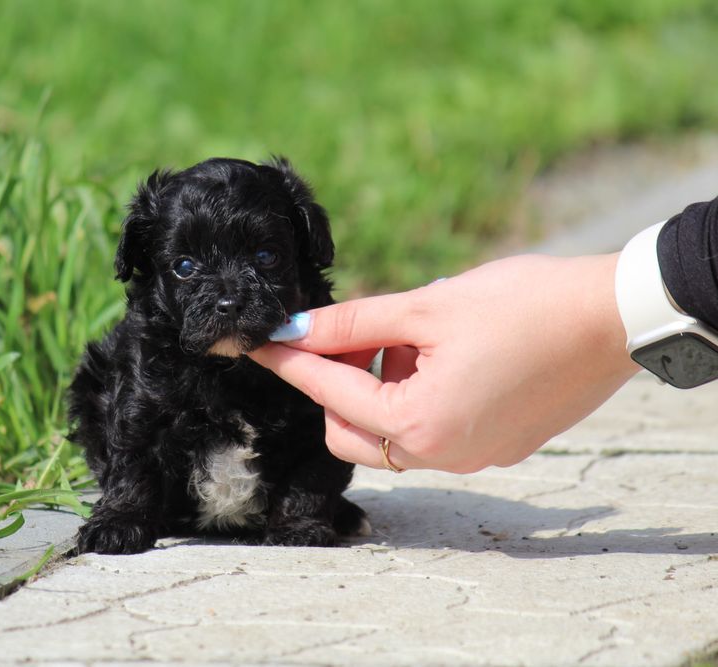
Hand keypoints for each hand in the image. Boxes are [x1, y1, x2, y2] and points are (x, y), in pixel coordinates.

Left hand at [248, 253, 638, 472]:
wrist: (614, 316)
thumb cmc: (524, 303)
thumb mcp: (428, 307)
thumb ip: (354, 323)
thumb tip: (297, 329)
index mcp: (420, 422)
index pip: (329, 392)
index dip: (289, 362)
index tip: (257, 344)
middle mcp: (444, 454)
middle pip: (351, 431)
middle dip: (336, 384)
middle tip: (351, 337)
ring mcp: (473, 457)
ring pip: (390, 434)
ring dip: (378, 390)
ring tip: (411, 340)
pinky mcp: (497, 447)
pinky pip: (432, 431)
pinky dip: (416, 398)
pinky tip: (440, 357)